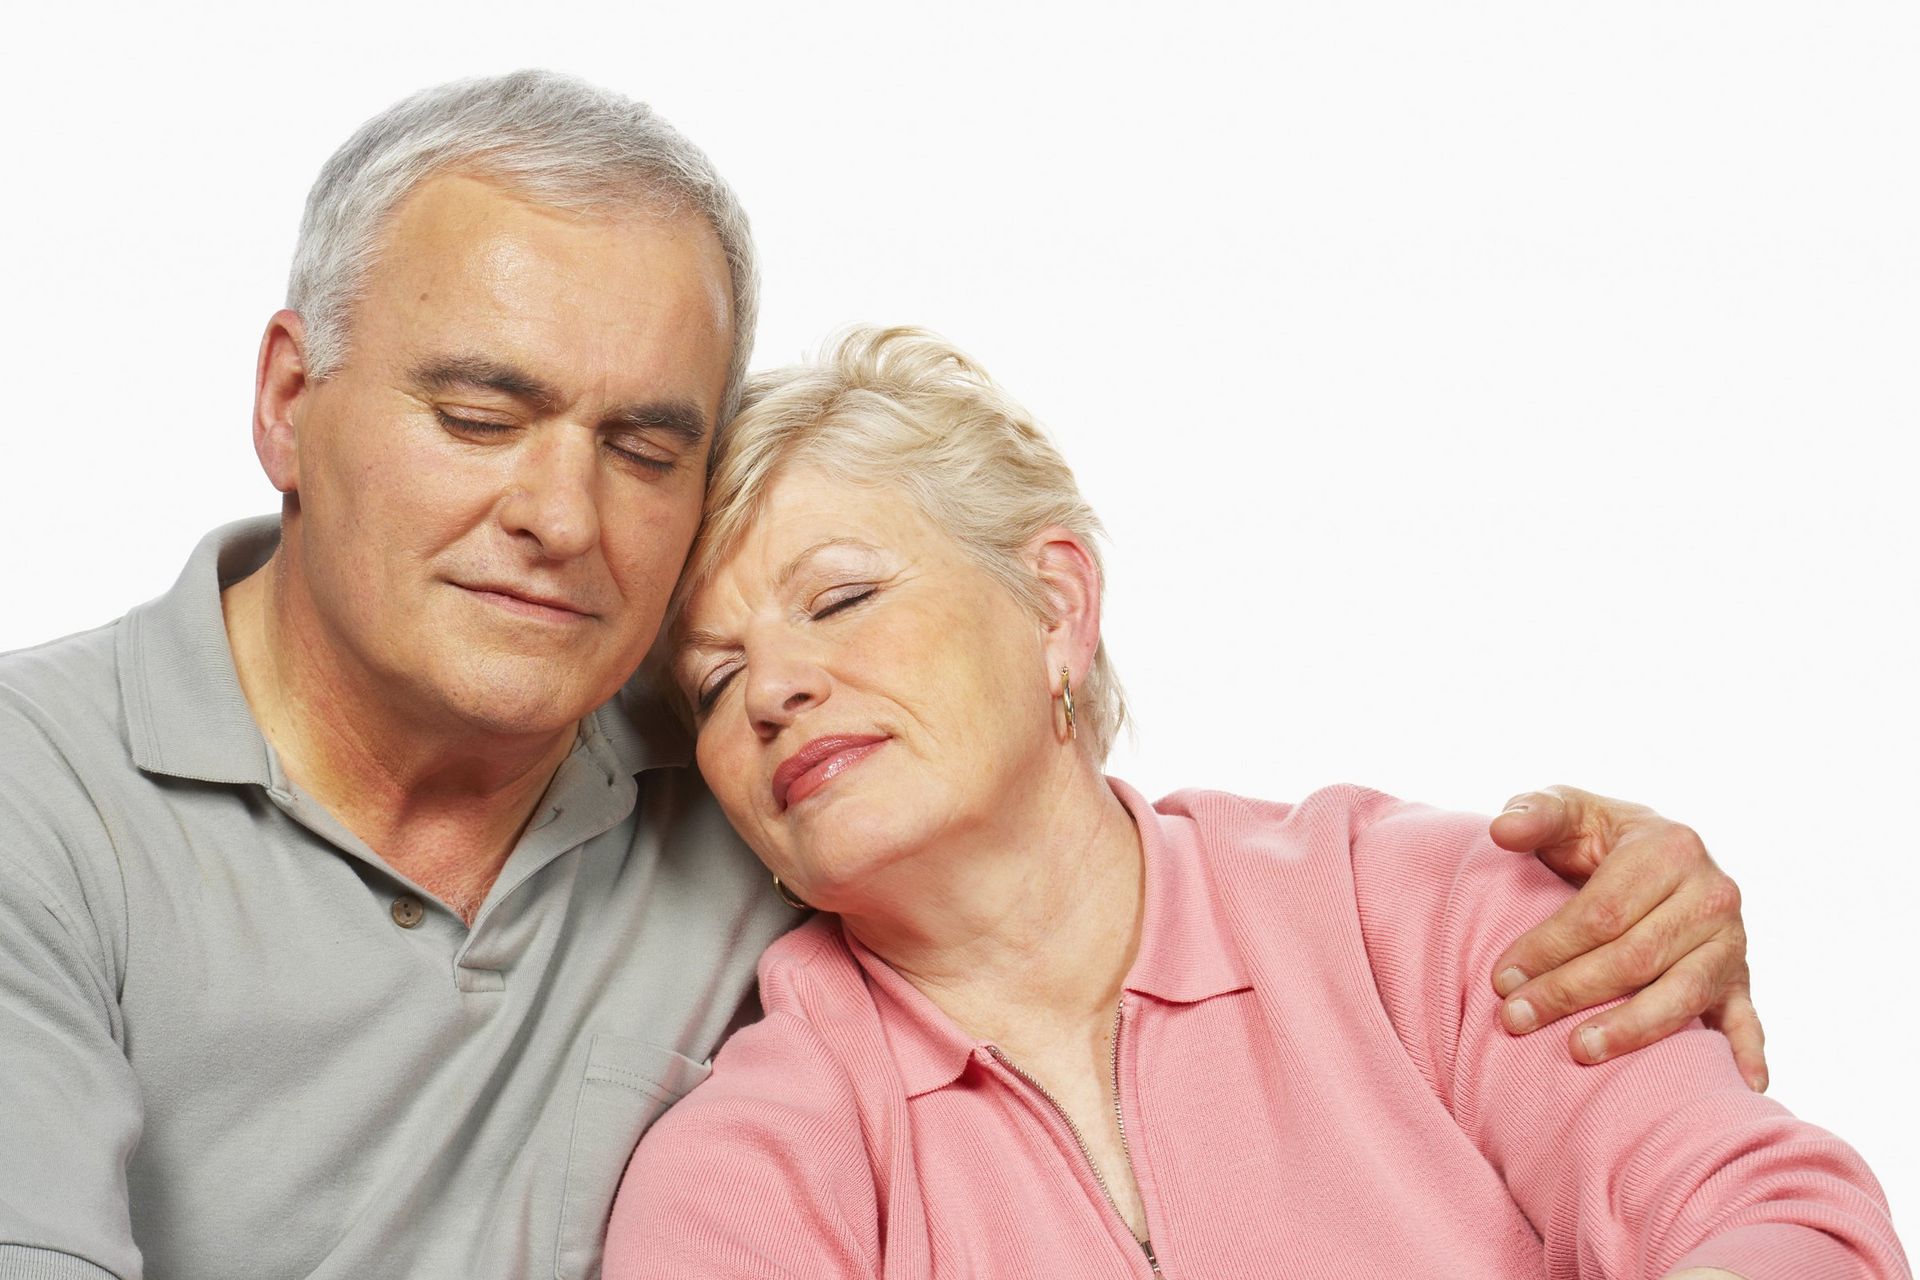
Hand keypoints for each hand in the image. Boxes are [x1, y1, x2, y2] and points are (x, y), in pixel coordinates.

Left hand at [1486, 786, 1765, 1090]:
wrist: (1651, 853)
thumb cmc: (1596, 836)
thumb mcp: (1567, 809)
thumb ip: (1534, 812)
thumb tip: (1502, 831)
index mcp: (1671, 846)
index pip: (1603, 911)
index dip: (1549, 947)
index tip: (1502, 977)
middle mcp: (1712, 892)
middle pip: (1637, 956)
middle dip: (1571, 992)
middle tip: (1517, 1019)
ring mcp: (1732, 940)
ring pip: (1683, 993)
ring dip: (1632, 1029)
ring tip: (1579, 1050)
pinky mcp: (1741, 977)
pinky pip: (1746, 1018)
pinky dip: (1744, 1052)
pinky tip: (1739, 1086)